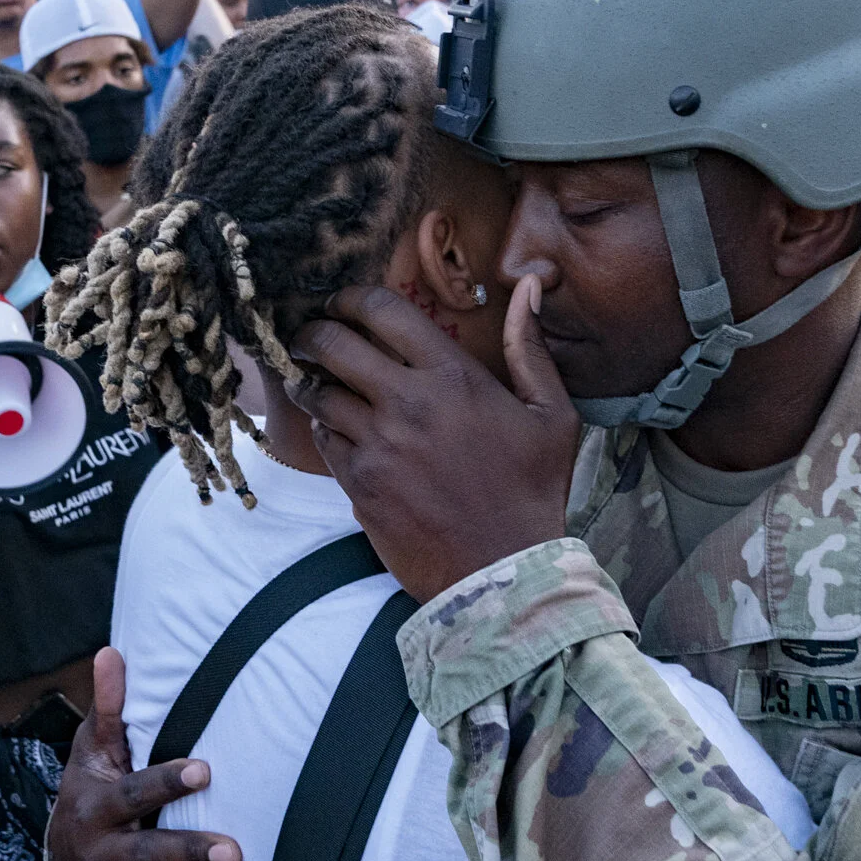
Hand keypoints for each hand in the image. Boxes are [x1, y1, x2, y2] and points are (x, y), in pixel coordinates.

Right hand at [45, 649, 244, 860]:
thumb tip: (111, 653)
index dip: (167, 782)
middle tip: (235, 851)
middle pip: (147, 856)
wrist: (61, 849)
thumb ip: (111, 707)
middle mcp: (100, 854)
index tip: (205, 770)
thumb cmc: (91, 787)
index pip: (134, 794)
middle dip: (190, 854)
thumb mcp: (93, 747)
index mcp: (95, 807)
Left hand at [288, 279, 578, 600]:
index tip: (341, 303)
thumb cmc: (533, 492)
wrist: (503, 573)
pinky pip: (322, 440)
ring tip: (312, 381)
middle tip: (308, 336)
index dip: (351, 298)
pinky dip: (322, 428)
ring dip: (309, 382)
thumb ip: (530, 347)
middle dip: (312, 333)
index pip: (383, 311)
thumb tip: (528, 287)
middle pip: (333, 344)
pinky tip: (333, 428)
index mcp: (454, 376)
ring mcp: (378, 444)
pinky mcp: (359, 483)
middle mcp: (409, 403)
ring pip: (318, 393)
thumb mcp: (551, 415)